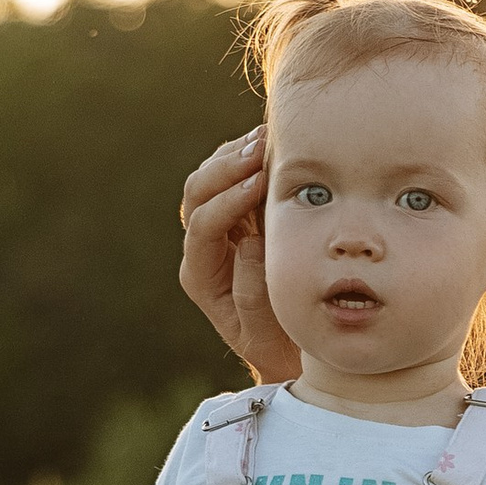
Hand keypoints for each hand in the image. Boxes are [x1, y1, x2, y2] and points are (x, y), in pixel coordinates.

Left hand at [179, 130, 297, 383]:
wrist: (288, 348)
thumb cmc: (279, 344)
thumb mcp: (263, 333)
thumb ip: (251, 293)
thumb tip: (247, 243)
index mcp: (201, 275)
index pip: (203, 226)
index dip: (229, 200)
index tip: (261, 183)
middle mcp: (203, 247)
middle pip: (197, 193)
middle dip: (227, 167)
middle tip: (261, 149)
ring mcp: (219, 227)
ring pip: (211, 177)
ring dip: (236, 154)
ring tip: (269, 136)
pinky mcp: (240, 216)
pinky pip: (235, 176)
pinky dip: (250, 156)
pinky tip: (274, 142)